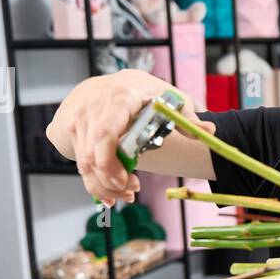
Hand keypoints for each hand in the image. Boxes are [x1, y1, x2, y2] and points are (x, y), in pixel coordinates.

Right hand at [45, 69, 200, 206]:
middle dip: (110, 181)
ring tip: (128, 193)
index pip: (105, 134)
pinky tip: (111, 194)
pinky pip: (79, 164)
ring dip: (105, 186)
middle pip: (91, 155)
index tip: (128, 182)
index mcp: (120, 97)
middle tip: (132, 191)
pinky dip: (94, 183)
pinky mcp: (69, 130)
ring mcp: (77, 119)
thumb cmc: (146, 93)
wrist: (112, 84)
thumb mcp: (171, 99)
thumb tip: (211, 132)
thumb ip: (189, 118)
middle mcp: (93, 107)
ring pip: (84, 164)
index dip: (111, 163)